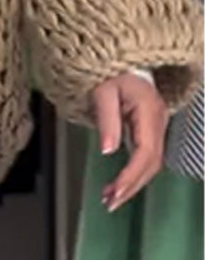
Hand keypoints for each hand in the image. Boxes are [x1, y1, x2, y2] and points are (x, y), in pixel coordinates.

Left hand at [93, 73, 168, 212]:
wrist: (119, 56)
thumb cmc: (109, 69)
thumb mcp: (102, 90)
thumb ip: (106, 119)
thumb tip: (108, 150)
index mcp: (149, 110)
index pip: (145, 151)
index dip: (131, 175)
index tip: (115, 191)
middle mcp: (158, 120)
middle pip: (151, 162)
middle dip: (132, 185)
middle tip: (110, 202)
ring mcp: (156, 124)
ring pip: (150, 162)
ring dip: (132, 183)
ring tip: (110, 198)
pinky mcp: (150, 127)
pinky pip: (145, 155)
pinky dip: (132, 172)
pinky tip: (117, 184)